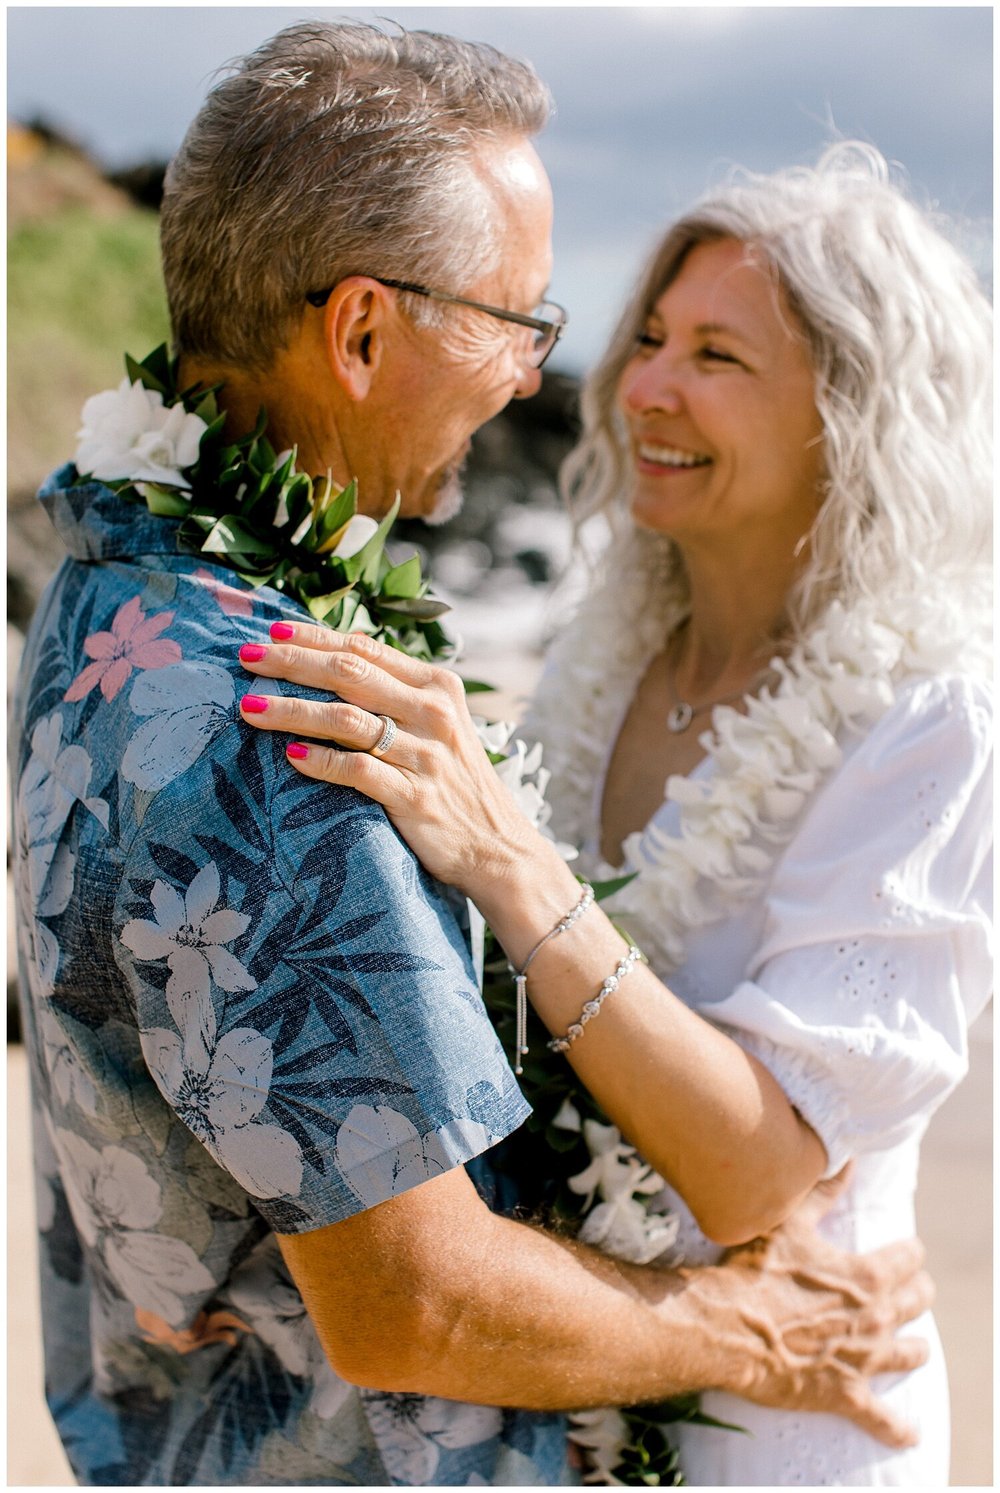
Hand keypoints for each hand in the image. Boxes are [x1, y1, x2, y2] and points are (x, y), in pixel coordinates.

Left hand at [238, 625, 541, 896]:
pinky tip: (289, 756)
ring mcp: (424, 755)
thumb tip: (340, 659)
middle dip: (291, 662)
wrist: (499, 847)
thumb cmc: (456, 783)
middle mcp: (432, 713)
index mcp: (437, 686)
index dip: (316, 637)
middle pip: (348, 673)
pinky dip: (320, 761)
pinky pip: (357, 771)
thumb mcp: (439, 725)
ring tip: (249, 707)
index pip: (366, 649)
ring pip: (345, 719)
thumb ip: (398, 693)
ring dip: (292, 710)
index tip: (273, 632)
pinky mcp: (414, 797)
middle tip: (246, 657)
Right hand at [703, 1170, 932, 1445]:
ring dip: (914, 1348)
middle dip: (918, 1293)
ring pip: (910, 1354)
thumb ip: (822, 1192)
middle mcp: (876, 1318)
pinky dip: (898, 1427)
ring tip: (915, 1347)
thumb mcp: (787, 1223)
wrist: (727, 1328)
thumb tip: (847, 1161)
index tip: (909, 1249)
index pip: (909, 1259)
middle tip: (914, 1290)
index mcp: (866, 1275)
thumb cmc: (753, 1271)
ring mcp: (864, 1360)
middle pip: (918, 1303)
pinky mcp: (845, 1394)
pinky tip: (909, 1433)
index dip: (910, 1252)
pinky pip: (883, 1418)